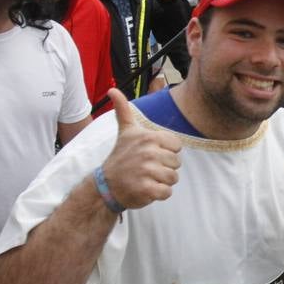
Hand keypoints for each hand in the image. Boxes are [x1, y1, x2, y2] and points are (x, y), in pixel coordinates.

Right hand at [99, 89, 182, 208]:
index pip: (177, 147)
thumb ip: (123, 109)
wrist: (106, 185)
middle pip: (176, 163)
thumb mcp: (125, 131)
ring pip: (173, 178)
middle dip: (164, 168)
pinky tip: (146, 189)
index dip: (167, 152)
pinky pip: (167, 192)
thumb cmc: (121, 156)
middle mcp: (149, 152)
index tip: (150, 154)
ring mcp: (147, 171)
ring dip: (162, 181)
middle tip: (146, 168)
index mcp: (149, 137)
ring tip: (146, 178)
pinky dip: (159, 194)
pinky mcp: (146, 189)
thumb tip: (112, 89)